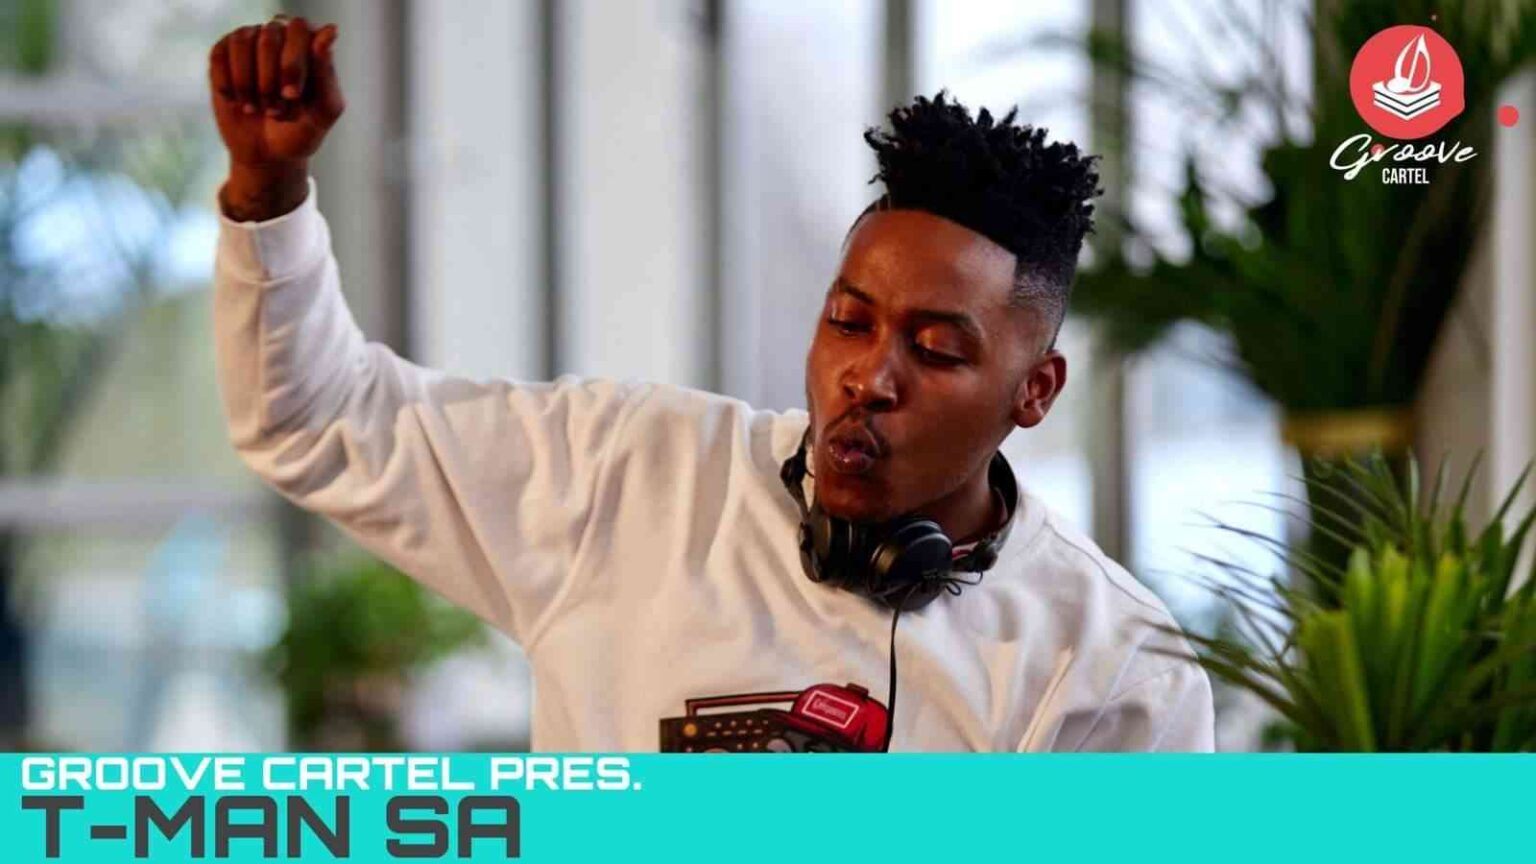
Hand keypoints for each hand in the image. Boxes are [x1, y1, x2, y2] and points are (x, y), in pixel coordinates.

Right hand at [209, 15, 344, 219]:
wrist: (268, 155)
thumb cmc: (301, 131)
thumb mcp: (323, 110)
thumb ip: (328, 71)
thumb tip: (330, 30)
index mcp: (309, 43)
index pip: (299, 29)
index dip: (293, 63)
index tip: (292, 95)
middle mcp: (279, 35)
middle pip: (270, 35)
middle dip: (271, 79)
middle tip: (276, 110)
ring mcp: (249, 42)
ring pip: (241, 41)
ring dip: (248, 83)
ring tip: (256, 108)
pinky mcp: (223, 56)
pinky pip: (219, 56)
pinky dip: (228, 84)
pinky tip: (238, 102)